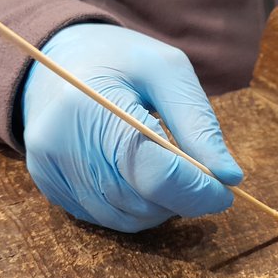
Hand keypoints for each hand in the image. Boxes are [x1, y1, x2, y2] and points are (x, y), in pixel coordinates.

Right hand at [21, 23, 243, 232]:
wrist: (57, 60)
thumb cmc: (119, 59)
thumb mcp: (166, 71)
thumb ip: (198, 124)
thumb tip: (228, 177)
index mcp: (91, 108)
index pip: (153, 172)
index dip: (196, 190)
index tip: (225, 191)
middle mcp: (61, 146)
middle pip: (140, 201)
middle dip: (181, 197)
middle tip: (201, 177)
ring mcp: (50, 171)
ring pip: (125, 218)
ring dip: (159, 206)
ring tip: (170, 172)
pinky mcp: (49, 187)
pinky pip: (106, 218)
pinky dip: (135, 207)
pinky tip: (140, 177)